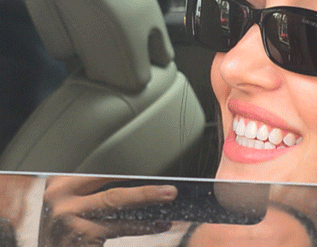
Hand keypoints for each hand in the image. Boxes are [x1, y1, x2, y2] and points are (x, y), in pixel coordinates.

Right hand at [39, 176, 177, 246]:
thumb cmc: (65, 229)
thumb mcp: (72, 204)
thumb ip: (94, 190)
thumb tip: (138, 181)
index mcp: (59, 182)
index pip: (101, 170)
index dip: (129, 170)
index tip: (154, 167)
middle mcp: (59, 196)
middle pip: (111, 188)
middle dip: (144, 189)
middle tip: (171, 189)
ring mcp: (69, 217)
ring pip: (117, 204)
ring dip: (148, 201)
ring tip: (168, 199)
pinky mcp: (81, 234)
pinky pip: (120, 227)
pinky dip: (143, 226)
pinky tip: (158, 224)